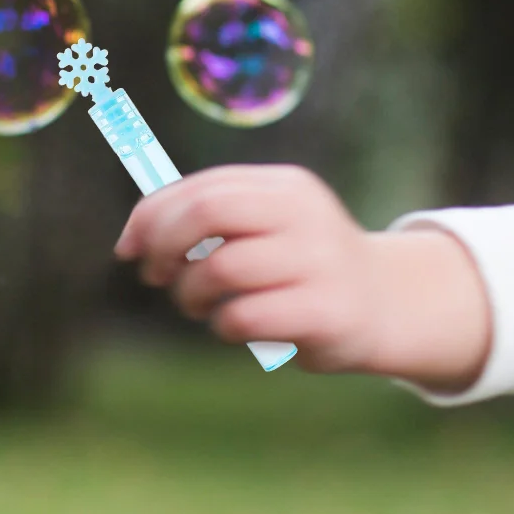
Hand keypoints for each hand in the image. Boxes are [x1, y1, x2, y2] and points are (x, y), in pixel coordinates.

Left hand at [112, 164, 492, 387]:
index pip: (203, 188)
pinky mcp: (326, 311)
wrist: (386, 305)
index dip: (152, 217)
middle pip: (208, 213)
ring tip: (198, 305)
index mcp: (286, 187)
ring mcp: (320, 261)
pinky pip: (244, 315)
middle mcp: (305, 215)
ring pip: (220, 267)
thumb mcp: (267, 226)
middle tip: (155, 275)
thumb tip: (133, 239)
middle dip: (164, 245)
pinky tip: (233, 326)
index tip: (128, 248)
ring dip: (190, 293)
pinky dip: (222, 325)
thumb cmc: (301, 267)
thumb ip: (210, 219)